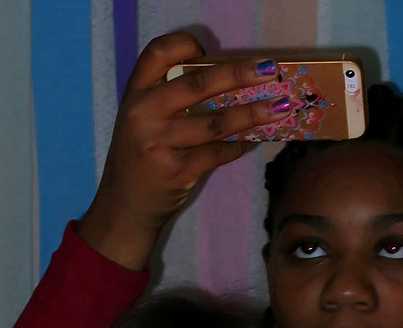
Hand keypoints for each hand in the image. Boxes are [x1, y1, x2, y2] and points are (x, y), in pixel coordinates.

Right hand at [79, 34, 292, 269]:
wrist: (123, 208)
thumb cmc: (139, 159)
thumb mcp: (141, 121)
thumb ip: (167, 99)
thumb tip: (226, 82)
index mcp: (135, 94)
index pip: (158, 53)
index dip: (185, 44)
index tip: (209, 50)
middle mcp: (143, 114)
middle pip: (197, 84)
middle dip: (238, 74)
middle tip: (268, 70)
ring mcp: (158, 144)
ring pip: (215, 123)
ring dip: (252, 114)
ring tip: (279, 108)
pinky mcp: (175, 171)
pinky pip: (216, 153)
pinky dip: (238, 146)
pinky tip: (253, 140)